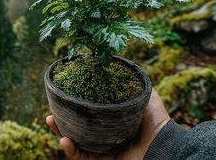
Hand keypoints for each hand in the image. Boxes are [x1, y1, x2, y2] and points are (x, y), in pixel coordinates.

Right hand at [46, 89, 169, 159]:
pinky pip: (81, 158)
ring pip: (74, 144)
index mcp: (110, 123)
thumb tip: (123, 65)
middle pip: (75, 129)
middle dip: (60, 122)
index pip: (86, 116)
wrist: (165, 146)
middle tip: (50, 113)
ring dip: (59, 134)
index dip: (72, 108)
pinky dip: (70, 150)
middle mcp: (103, 137)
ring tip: (51, 121)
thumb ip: (135, 84)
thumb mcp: (145, 98)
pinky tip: (64, 140)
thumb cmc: (158, 123)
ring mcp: (101, 151)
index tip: (61, 98)